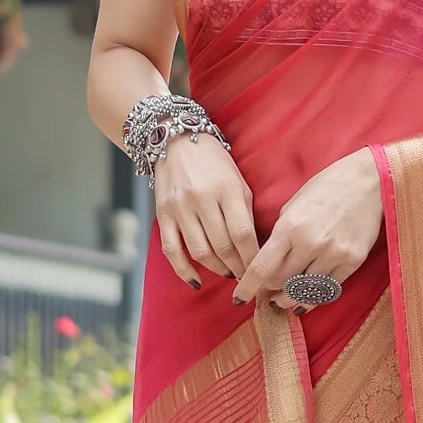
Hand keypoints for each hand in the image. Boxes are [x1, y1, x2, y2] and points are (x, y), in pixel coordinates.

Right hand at [153, 131, 258, 286]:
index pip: (243, 234)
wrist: (176, 141)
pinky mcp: (163, 214)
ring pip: (200, 251)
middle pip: (223, 246)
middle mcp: (202, 199)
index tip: (260, 270)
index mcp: (227, 189)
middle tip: (246, 276)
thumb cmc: (214, 162)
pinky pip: (172, 250)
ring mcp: (180, 208)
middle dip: (237, 267)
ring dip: (217, 269)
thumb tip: (255, 248)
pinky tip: (196, 280)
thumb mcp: (238, 181)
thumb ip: (245, 213)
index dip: (252, 258)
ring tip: (228, 273)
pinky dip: (184, 270)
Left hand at [233, 149, 383, 311]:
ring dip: (290, 298)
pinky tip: (304, 300)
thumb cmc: (327, 188)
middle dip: (270, 290)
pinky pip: (328, 290)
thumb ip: (279, 235)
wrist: (368, 181)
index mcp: (290, 226)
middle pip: (281, 282)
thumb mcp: (293, 206)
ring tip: (283, 300)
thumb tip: (266, 263)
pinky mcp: (352, 261)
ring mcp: (334, 254)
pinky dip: (313, 298)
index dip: (248, 288)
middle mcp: (311, 243)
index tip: (239, 298)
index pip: (262, 268)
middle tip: (266, 292)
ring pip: (304, 291)